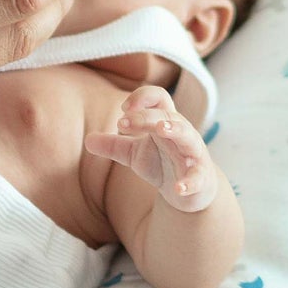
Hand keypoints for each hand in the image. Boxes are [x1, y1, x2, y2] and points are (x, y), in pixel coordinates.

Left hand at [85, 84, 218, 212]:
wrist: (191, 190)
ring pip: (188, 136)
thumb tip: (87, 140)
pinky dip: (189, 181)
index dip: (141, 98)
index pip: (159, 97)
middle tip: (123, 121)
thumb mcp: (134, 154)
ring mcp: (193, 154)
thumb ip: (113, 146)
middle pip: (167, 115)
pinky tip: (178, 188)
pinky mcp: (201, 176)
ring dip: (175, 130)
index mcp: (165, 122)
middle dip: (146, 116)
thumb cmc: (162, 163)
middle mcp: (182, 133)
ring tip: (161, 129)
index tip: (123, 109)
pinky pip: (197, 176)